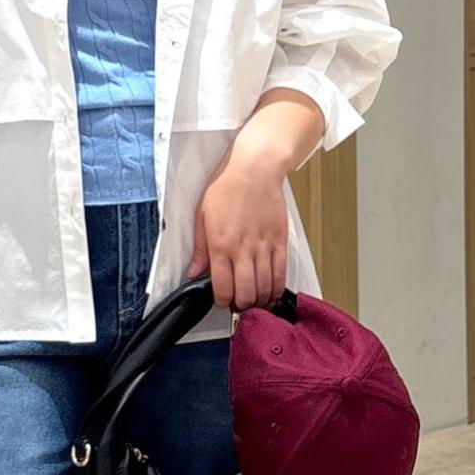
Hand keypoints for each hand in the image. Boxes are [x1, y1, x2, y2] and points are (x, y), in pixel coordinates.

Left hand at [185, 135, 289, 310]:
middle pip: (245, 292)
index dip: (222, 300)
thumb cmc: (227, 187)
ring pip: (263, 286)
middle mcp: (242, 249)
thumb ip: (199, 248)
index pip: (222, 286)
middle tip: (239, 305)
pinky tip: (271, 292)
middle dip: (241, 305)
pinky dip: (276, 287)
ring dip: (258, 300)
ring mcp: (263, 246)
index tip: (222, 301)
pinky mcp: (280, 241)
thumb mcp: (202, 215)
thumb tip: (193, 272)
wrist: (256, 169)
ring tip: (254, 302)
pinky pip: (280, 273)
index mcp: (220, 245)